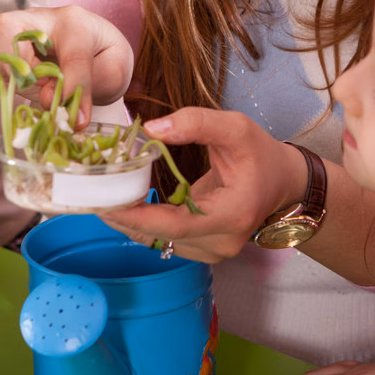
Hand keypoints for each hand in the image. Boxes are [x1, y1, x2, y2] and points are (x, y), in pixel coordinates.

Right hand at [0, 6, 133, 121]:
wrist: (92, 53)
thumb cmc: (102, 61)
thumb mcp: (113, 74)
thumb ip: (87, 85)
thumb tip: (49, 100)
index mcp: (76, 22)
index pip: (72, 50)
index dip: (73, 85)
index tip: (78, 117)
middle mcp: (38, 18)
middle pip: (4, 24)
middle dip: (14, 65)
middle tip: (34, 86)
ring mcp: (10, 26)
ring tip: (16, 85)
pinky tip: (3, 84)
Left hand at [99, 107, 309, 264]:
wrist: (283, 183)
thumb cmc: (261, 155)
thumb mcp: (236, 128)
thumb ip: (195, 123)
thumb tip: (150, 129)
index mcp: (233, 215)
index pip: (176, 224)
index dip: (138, 215)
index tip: (106, 201)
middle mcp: (222, 242)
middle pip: (161, 236)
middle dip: (124, 217)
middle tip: (91, 194)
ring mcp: (213, 252)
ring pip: (159, 242)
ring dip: (130, 221)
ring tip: (104, 195)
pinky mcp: (204, 250)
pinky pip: (165, 240)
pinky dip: (144, 223)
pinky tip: (126, 203)